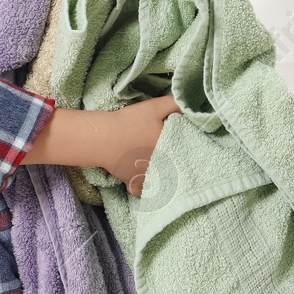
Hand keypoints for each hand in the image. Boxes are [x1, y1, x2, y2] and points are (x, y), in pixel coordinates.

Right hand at [22, 95, 179, 197]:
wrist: (105, 137)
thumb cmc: (130, 121)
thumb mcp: (155, 106)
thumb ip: (175, 104)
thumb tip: (188, 104)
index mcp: (169, 147)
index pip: (186, 149)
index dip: (187, 144)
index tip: (184, 140)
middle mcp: (162, 165)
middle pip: (175, 166)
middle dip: (175, 161)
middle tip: (171, 153)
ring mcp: (147, 176)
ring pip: (160, 180)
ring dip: (161, 175)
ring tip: (160, 167)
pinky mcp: (132, 181)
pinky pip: (140, 190)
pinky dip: (142, 188)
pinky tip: (143, 181)